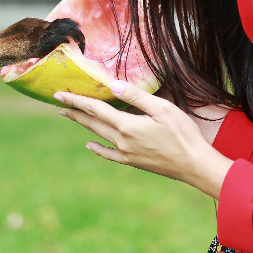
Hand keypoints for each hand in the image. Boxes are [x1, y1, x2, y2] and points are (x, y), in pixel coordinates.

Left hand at [55, 82, 233, 199]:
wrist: (194, 166)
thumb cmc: (182, 134)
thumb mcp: (162, 109)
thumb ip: (136, 97)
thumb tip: (113, 86)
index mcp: (127, 126)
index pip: (95, 109)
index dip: (76, 100)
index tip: (59, 93)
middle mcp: (122, 141)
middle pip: (92, 122)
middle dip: (74, 111)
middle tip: (58, 102)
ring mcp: (126, 153)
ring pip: (98, 136)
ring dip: (83, 125)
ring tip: (70, 116)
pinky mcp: (134, 162)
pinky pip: (109, 154)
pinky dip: (98, 149)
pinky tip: (90, 146)